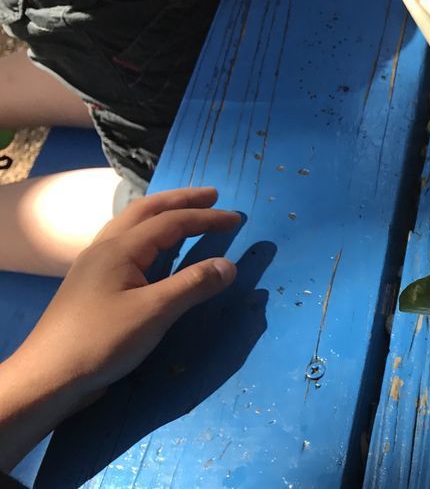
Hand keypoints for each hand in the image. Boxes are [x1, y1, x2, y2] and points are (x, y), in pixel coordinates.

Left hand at [11, 187, 239, 398]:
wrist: (49, 377)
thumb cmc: (101, 341)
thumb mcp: (154, 312)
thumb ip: (193, 285)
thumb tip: (229, 265)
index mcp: (119, 249)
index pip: (170, 222)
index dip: (205, 218)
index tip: (237, 219)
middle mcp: (104, 249)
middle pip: (145, 211)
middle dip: (180, 200)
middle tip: (212, 196)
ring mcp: (94, 266)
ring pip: (131, 226)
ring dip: (161, 214)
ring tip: (185, 213)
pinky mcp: (92, 285)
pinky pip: (125, 244)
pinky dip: (148, 235)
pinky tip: (153, 249)